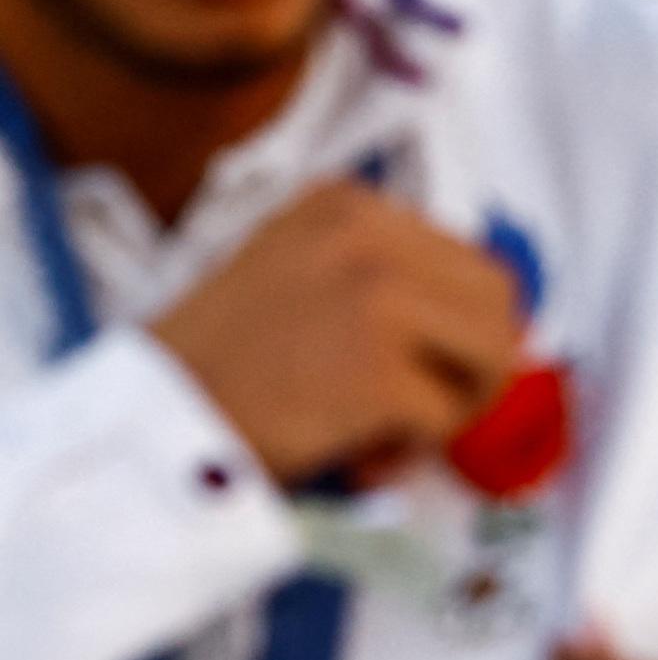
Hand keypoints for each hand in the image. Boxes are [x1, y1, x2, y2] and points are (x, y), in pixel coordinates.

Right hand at [149, 179, 521, 484]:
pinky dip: (409, 451)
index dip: (460, 331)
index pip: (472, 263)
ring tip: (387, 430)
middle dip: (476, 367)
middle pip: (499, 304)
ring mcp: (377, 299)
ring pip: (493, 358)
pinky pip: (445, 419)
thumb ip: (385, 274)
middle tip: (423, 407)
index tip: (412, 366)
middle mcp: (366, 235)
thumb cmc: (226, 363)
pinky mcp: (380, 371)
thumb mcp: (299, 271)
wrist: (155, 420)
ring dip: (452, 409)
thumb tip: (498, 316)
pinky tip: (357, 454)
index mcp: (348, 205)